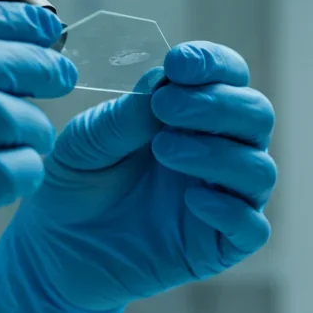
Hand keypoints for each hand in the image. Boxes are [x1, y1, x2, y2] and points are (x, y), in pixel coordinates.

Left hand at [0, 42, 276, 312]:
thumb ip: (127, 115)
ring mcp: (222, 200)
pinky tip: (191, 201)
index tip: (178, 64)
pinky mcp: (217, 247)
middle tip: (165, 105)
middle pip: (257, 116)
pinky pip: (251, 228)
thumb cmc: (75, 182)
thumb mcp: (87, 140)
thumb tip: (166, 82)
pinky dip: (230, 210)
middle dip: (219, 104)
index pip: (230, 77)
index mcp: (192, 115)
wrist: (54, 248)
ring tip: (163, 149)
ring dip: (218, 152)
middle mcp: (218, 152)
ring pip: (258, 169)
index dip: (215, 63)